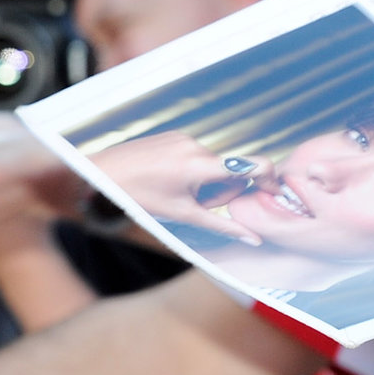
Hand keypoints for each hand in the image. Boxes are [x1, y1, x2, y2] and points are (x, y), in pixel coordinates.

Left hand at [87, 133, 264, 242]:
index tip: (272, 191)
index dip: (268, 178)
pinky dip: (193, 171)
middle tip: (196, 205)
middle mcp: (195, 146)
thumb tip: (253, 239)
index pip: (251, 164)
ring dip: (206, 183)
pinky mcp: (174, 135)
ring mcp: (184, 138)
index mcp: (200, 165)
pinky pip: (196, 154)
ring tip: (177, 193)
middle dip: (222, 191)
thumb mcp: (182, 215)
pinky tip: (169, 180)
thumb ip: (221, 225)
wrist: (101, 175)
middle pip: (231, 171)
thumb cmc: (138, 197)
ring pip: (213, 165)